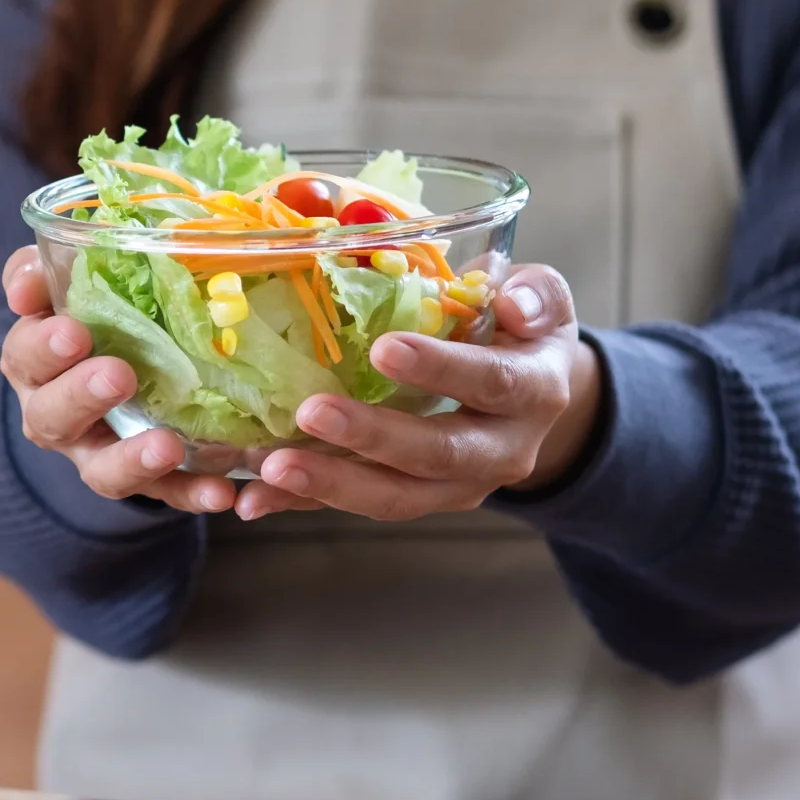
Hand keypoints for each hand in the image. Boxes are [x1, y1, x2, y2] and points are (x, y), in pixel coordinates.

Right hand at [0, 247, 238, 515]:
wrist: (111, 359)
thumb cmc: (85, 312)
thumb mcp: (57, 284)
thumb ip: (36, 274)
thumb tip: (26, 287)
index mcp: (31, 363)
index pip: (24, 355)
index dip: (44, 347)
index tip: (74, 333)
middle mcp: (53, 415)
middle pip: (52, 417)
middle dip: (83, 397)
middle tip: (118, 376)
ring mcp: (95, 453)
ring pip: (101, 470)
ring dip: (132, 461)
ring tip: (166, 447)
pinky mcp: (140, 478)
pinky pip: (162, 492)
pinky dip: (190, 494)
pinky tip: (220, 492)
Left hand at [235, 264, 600, 521]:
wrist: (532, 398)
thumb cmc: (523, 331)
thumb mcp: (543, 301)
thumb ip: (534, 295)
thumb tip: (512, 300)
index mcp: (534, 392)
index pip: (490, 383)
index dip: (440, 369)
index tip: (384, 349)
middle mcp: (502, 451)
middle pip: (437, 453)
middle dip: (372, 437)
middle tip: (312, 412)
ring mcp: (458, 486)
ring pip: (396, 497)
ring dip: (331, 483)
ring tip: (272, 465)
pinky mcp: (416, 499)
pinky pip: (357, 504)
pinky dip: (305, 503)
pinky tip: (256, 497)